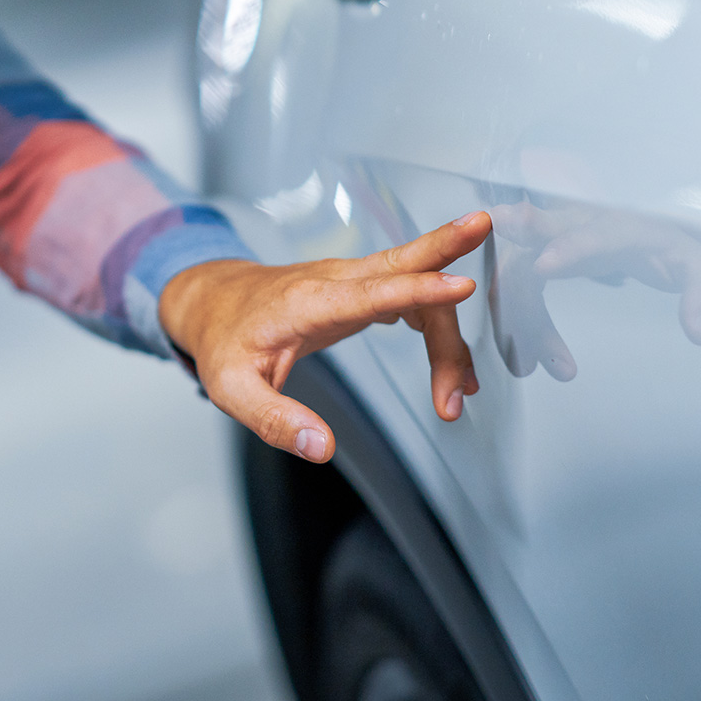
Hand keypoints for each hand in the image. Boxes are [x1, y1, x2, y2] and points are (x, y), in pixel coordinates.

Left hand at [158, 211, 490, 462]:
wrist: (215, 302)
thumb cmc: (225, 342)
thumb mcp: (233, 390)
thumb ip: (276, 420)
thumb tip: (322, 448)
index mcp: (307, 302)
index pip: (370, 292)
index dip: (419, 290)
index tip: (462, 286)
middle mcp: (334, 281)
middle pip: (402, 265)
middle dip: (447, 252)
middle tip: (484, 252)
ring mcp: (349, 281)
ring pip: (413, 287)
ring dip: (447, 333)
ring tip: (463, 389)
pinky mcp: (358, 289)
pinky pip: (409, 296)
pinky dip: (437, 324)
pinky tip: (453, 363)